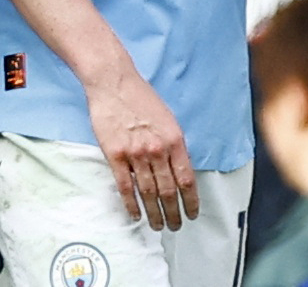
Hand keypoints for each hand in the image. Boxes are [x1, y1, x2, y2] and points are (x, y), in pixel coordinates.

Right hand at [84, 64, 199, 230]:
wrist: (114, 82)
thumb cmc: (141, 97)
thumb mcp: (168, 119)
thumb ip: (174, 144)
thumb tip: (179, 169)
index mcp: (174, 140)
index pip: (187, 179)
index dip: (191, 201)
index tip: (192, 213)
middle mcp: (157, 149)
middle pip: (169, 190)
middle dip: (174, 212)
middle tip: (175, 225)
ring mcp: (136, 153)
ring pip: (148, 192)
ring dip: (155, 213)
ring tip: (158, 225)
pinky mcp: (115, 154)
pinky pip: (125, 186)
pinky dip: (132, 204)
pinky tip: (136, 214)